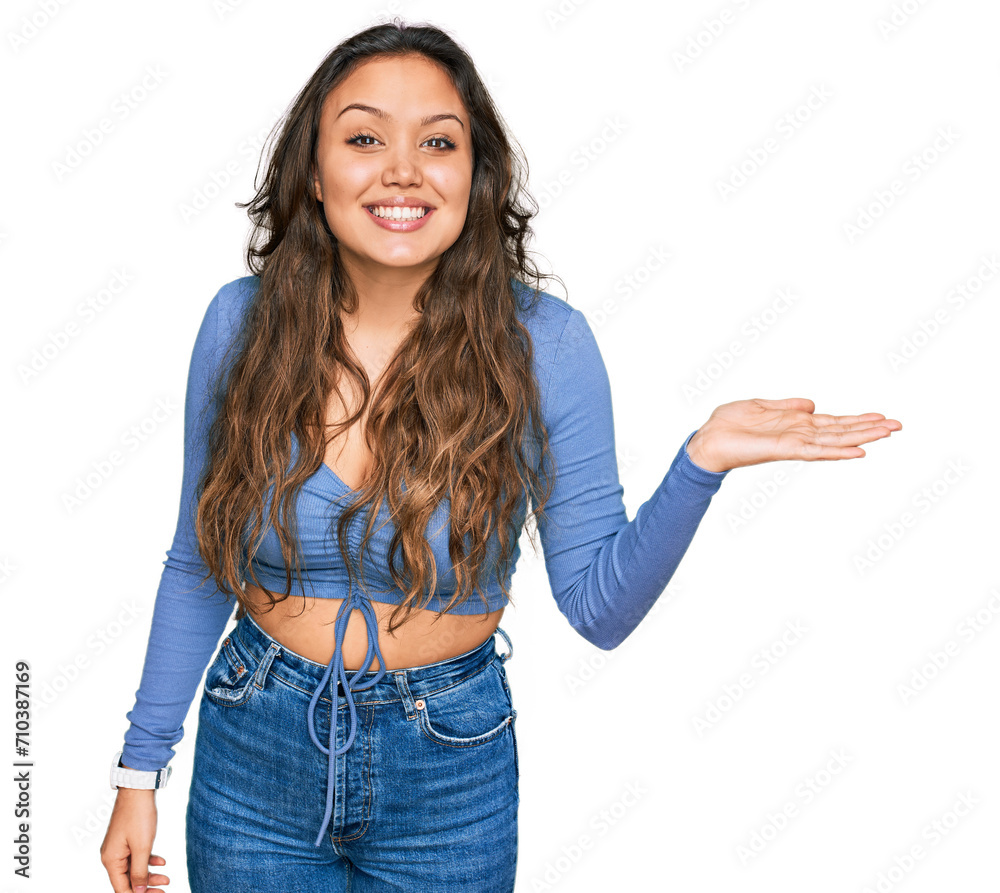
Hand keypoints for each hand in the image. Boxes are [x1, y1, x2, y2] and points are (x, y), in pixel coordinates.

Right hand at [99, 787, 169, 891]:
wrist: (138, 790)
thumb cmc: (138, 816)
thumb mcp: (142, 847)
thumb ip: (140, 872)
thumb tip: (139, 892)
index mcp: (111, 861)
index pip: (122, 889)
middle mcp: (111, 856)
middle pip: (128, 881)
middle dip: (146, 887)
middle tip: (164, 889)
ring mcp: (118, 848)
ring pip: (134, 869)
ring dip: (150, 875)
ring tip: (167, 879)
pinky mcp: (126, 840)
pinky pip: (136, 856)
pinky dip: (148, 861)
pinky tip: (161, 862)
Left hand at [686, 397, 901, 472]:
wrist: (708, 439)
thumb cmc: (729, 424)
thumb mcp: (761, 406)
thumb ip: (788, 406)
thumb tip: (812, 404)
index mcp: (796, 424)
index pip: (834, 422)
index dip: (857, 420)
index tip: (882, 417)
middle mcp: (800, 434)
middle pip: (841, 431)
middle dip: (869, 428)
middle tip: (899, 425)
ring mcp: (795, 443)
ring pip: (835, 440)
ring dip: (862, 437)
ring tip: (887, 433)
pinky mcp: (785, 449)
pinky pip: (816, 451)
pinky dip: (838, 452)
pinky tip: (858, 452)